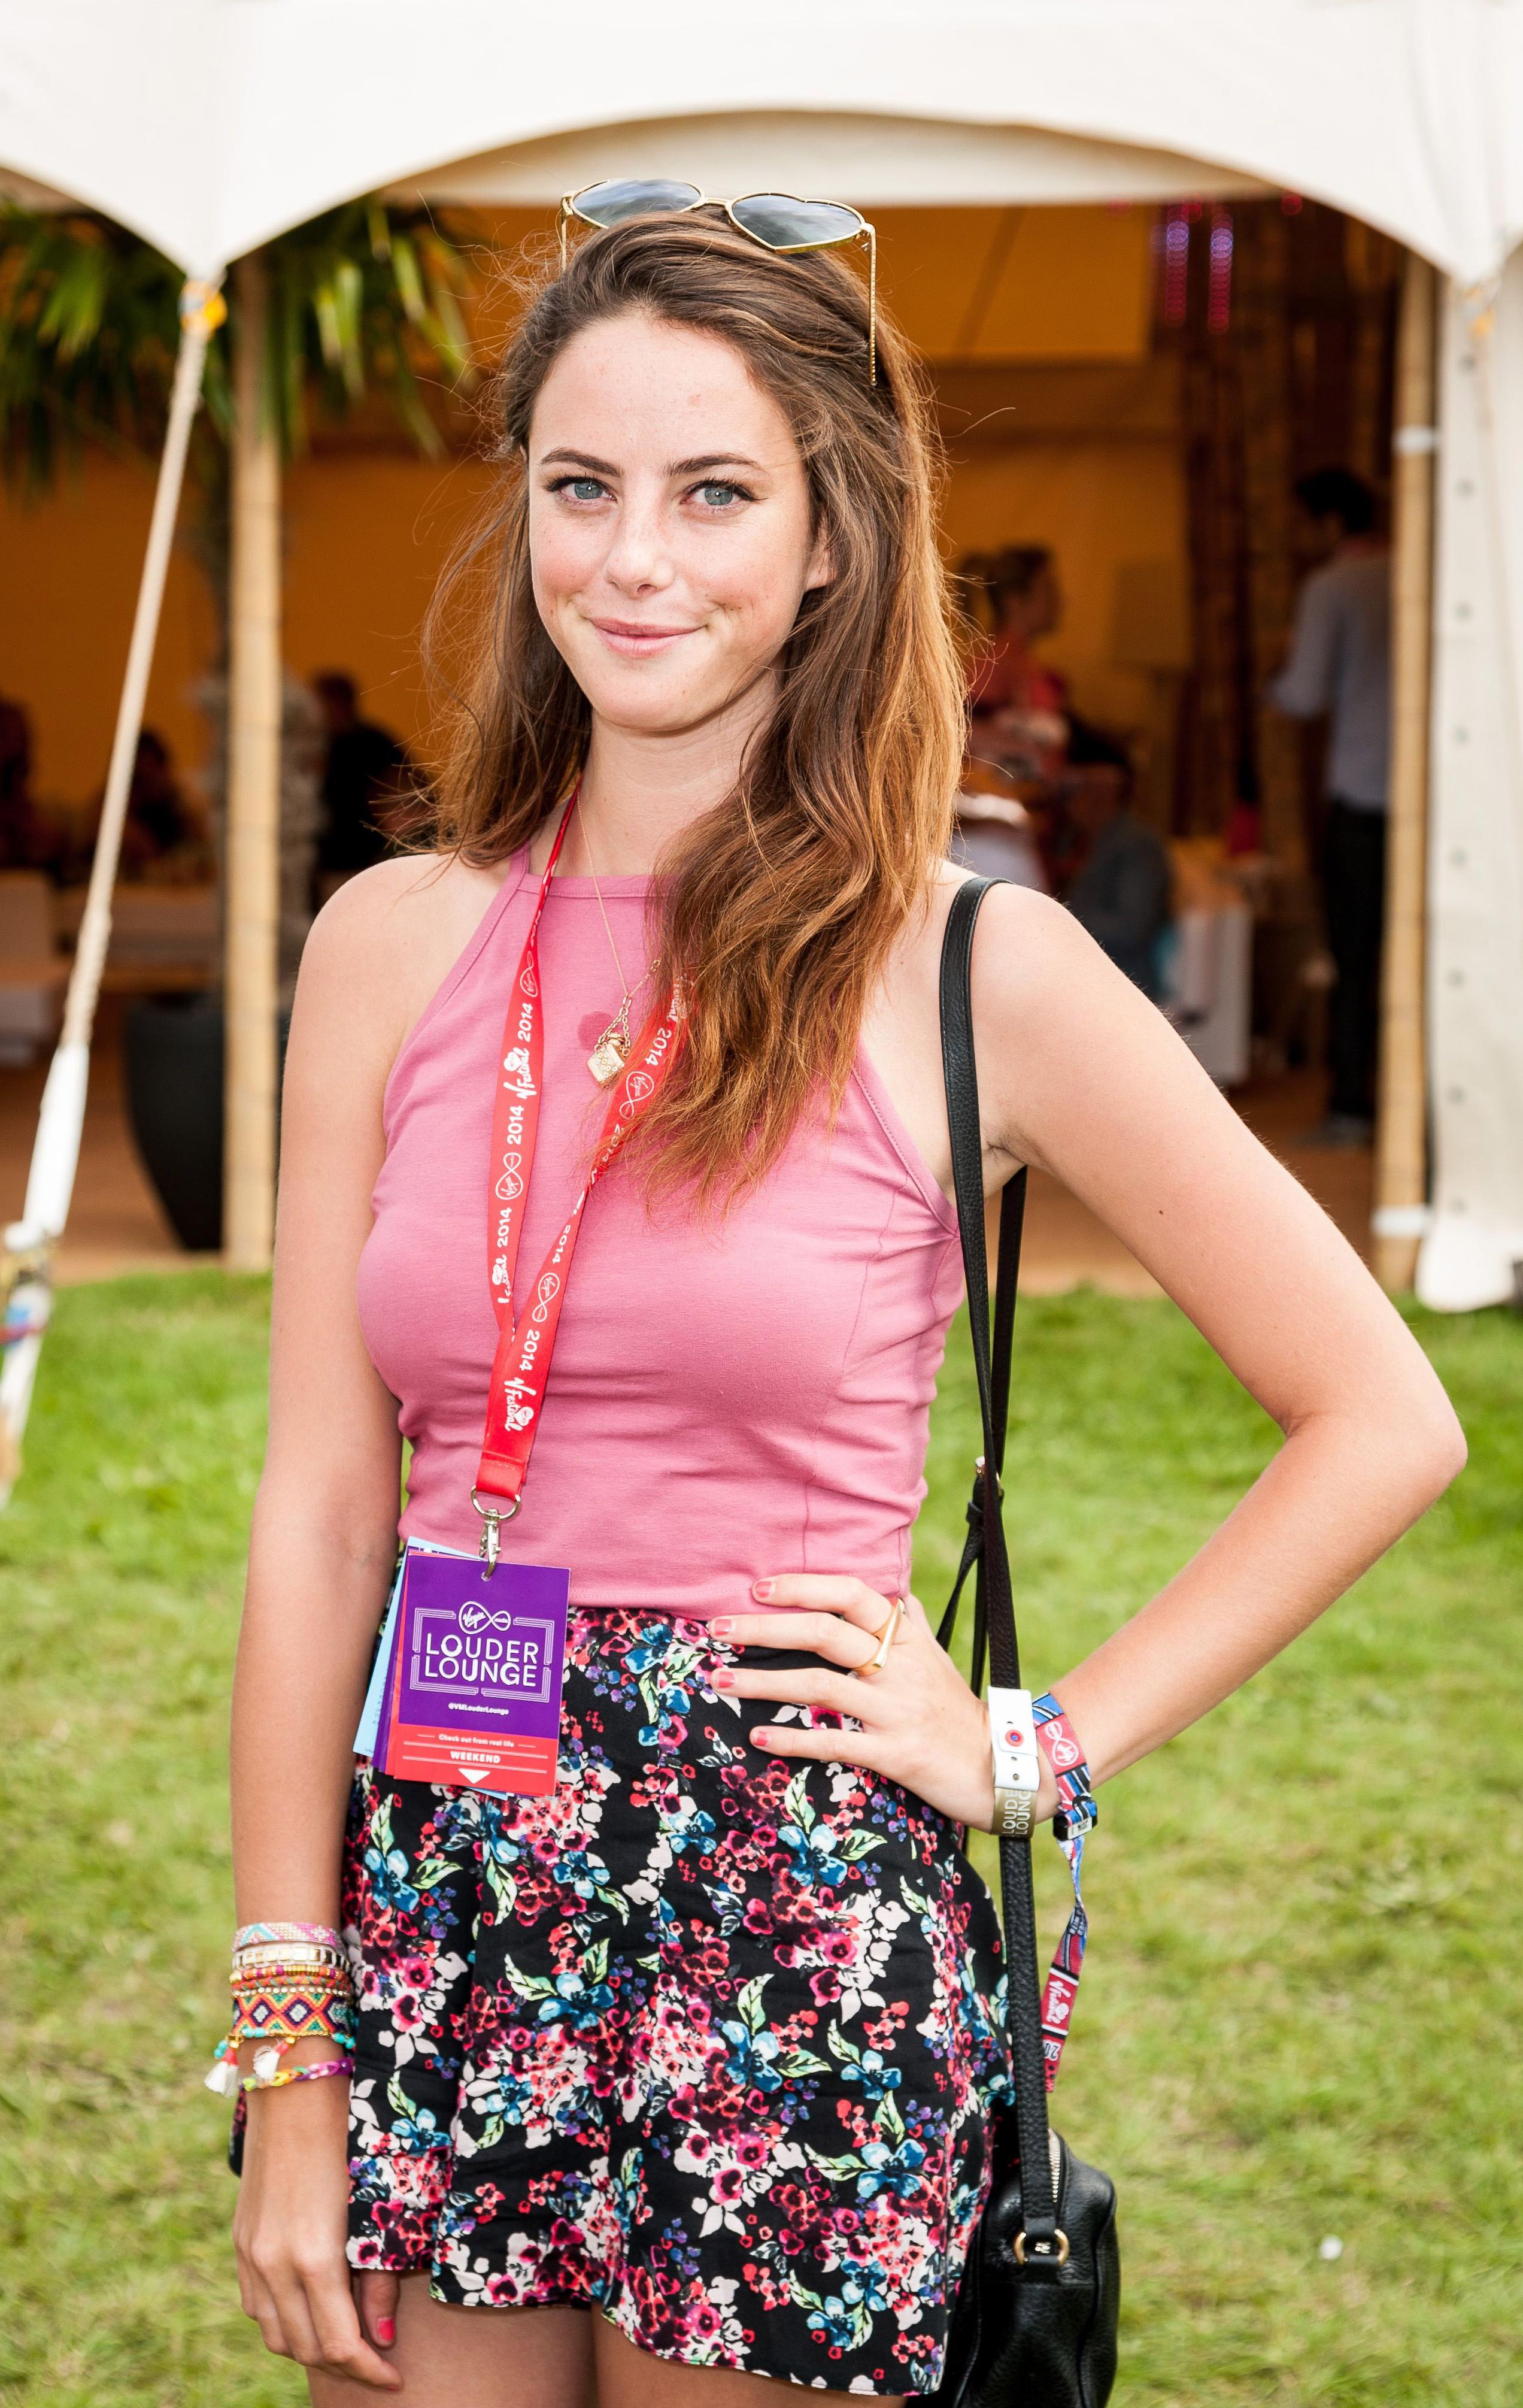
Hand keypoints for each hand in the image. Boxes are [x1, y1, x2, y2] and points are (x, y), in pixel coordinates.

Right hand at [234, 2064, 400, 2390]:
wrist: (293, 2084)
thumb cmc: (349, 2136)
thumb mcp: (374, 2206)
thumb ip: (378, 2275)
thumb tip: (385, 2338)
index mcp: (313, 2257)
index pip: (340, 2345)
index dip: (369, 2372)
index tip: (395, 2379)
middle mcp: (274, 2264)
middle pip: (305, 2349)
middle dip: (343, 2368)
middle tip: (377, 2365)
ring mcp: (251, 2254)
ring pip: (275, 2335)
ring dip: (310, 2349)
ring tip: (346, 2342)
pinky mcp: (240, 2242)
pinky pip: (256, 2306)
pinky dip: (283, 2322)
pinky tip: (309, 2311)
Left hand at [715, 1575, 1057, 1833]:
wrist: (1004, 1768)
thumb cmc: (960, 1711)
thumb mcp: (939, 1658)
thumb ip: (913, 1624)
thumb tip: (895, 1592)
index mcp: (907, 1638)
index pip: (851, 1594)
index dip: (803, 1586)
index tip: (758, 1587)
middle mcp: (900, 1667)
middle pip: (825, 1632)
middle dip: (764, 1628)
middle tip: (716, 1629)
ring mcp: (898, 1710)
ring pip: (821, 1685)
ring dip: (764, 1681)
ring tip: (720, 1680)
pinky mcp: (897, 1754)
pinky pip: (836, 1741)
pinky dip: (794, 1739)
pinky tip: (758, 1737)